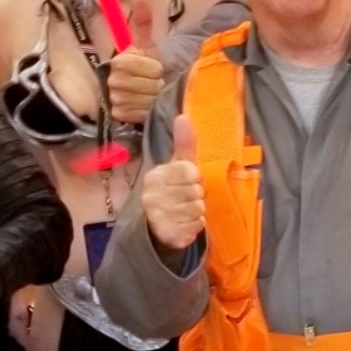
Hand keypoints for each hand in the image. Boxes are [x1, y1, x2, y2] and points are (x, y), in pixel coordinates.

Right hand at [106, 0, 164, 125]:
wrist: (143, 88)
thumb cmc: (148, 65)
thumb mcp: (149, 45)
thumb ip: (144, 23)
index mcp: (120, 61)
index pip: (144, 67)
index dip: (155, 69)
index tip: (157, 69)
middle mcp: (112, 80)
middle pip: (145, 85)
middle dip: (156, 85)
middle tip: (157, 83)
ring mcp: (113, 98)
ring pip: (142, 101)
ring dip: (153, 99)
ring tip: (153, 94)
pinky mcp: (117, 114)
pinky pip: (137, 114)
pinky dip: (146, 111)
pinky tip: (146, 106)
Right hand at [142, 112, 206, 253]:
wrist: (156, 227)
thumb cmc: (172, 191)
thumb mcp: (177, 166)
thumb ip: (183, 144)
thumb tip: (183, 116)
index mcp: (154, 176)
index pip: (190, 171)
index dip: (194, 178)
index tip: (187, 182)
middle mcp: (152, 195)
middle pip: (196, 191)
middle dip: (197, 196)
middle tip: (186, 199)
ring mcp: (158, 216)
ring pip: (198, 209)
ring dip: (197, 212)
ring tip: (184, 211)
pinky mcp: (168, 235)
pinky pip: (197, 227)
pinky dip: (196, 226)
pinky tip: (184, 224)